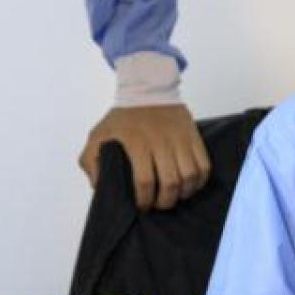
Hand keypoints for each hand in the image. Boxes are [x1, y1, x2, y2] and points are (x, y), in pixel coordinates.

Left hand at [79, 104, 210, 211]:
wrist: (148, 88)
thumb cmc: (122, 115)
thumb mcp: (98, 134)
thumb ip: (90, 160)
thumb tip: (98, 186)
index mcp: (136, 143)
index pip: (144, 181)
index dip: (144, 200)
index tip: (142, 206)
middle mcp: (160, 141)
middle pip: (170, 182)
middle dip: (165, 201)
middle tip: (159, 204)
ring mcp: (180, 139)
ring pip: (190, 175)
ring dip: (184, 193)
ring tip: (176, 196)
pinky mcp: (193, 136)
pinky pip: (204, 164)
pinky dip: (200, 180)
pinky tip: (190, 185)